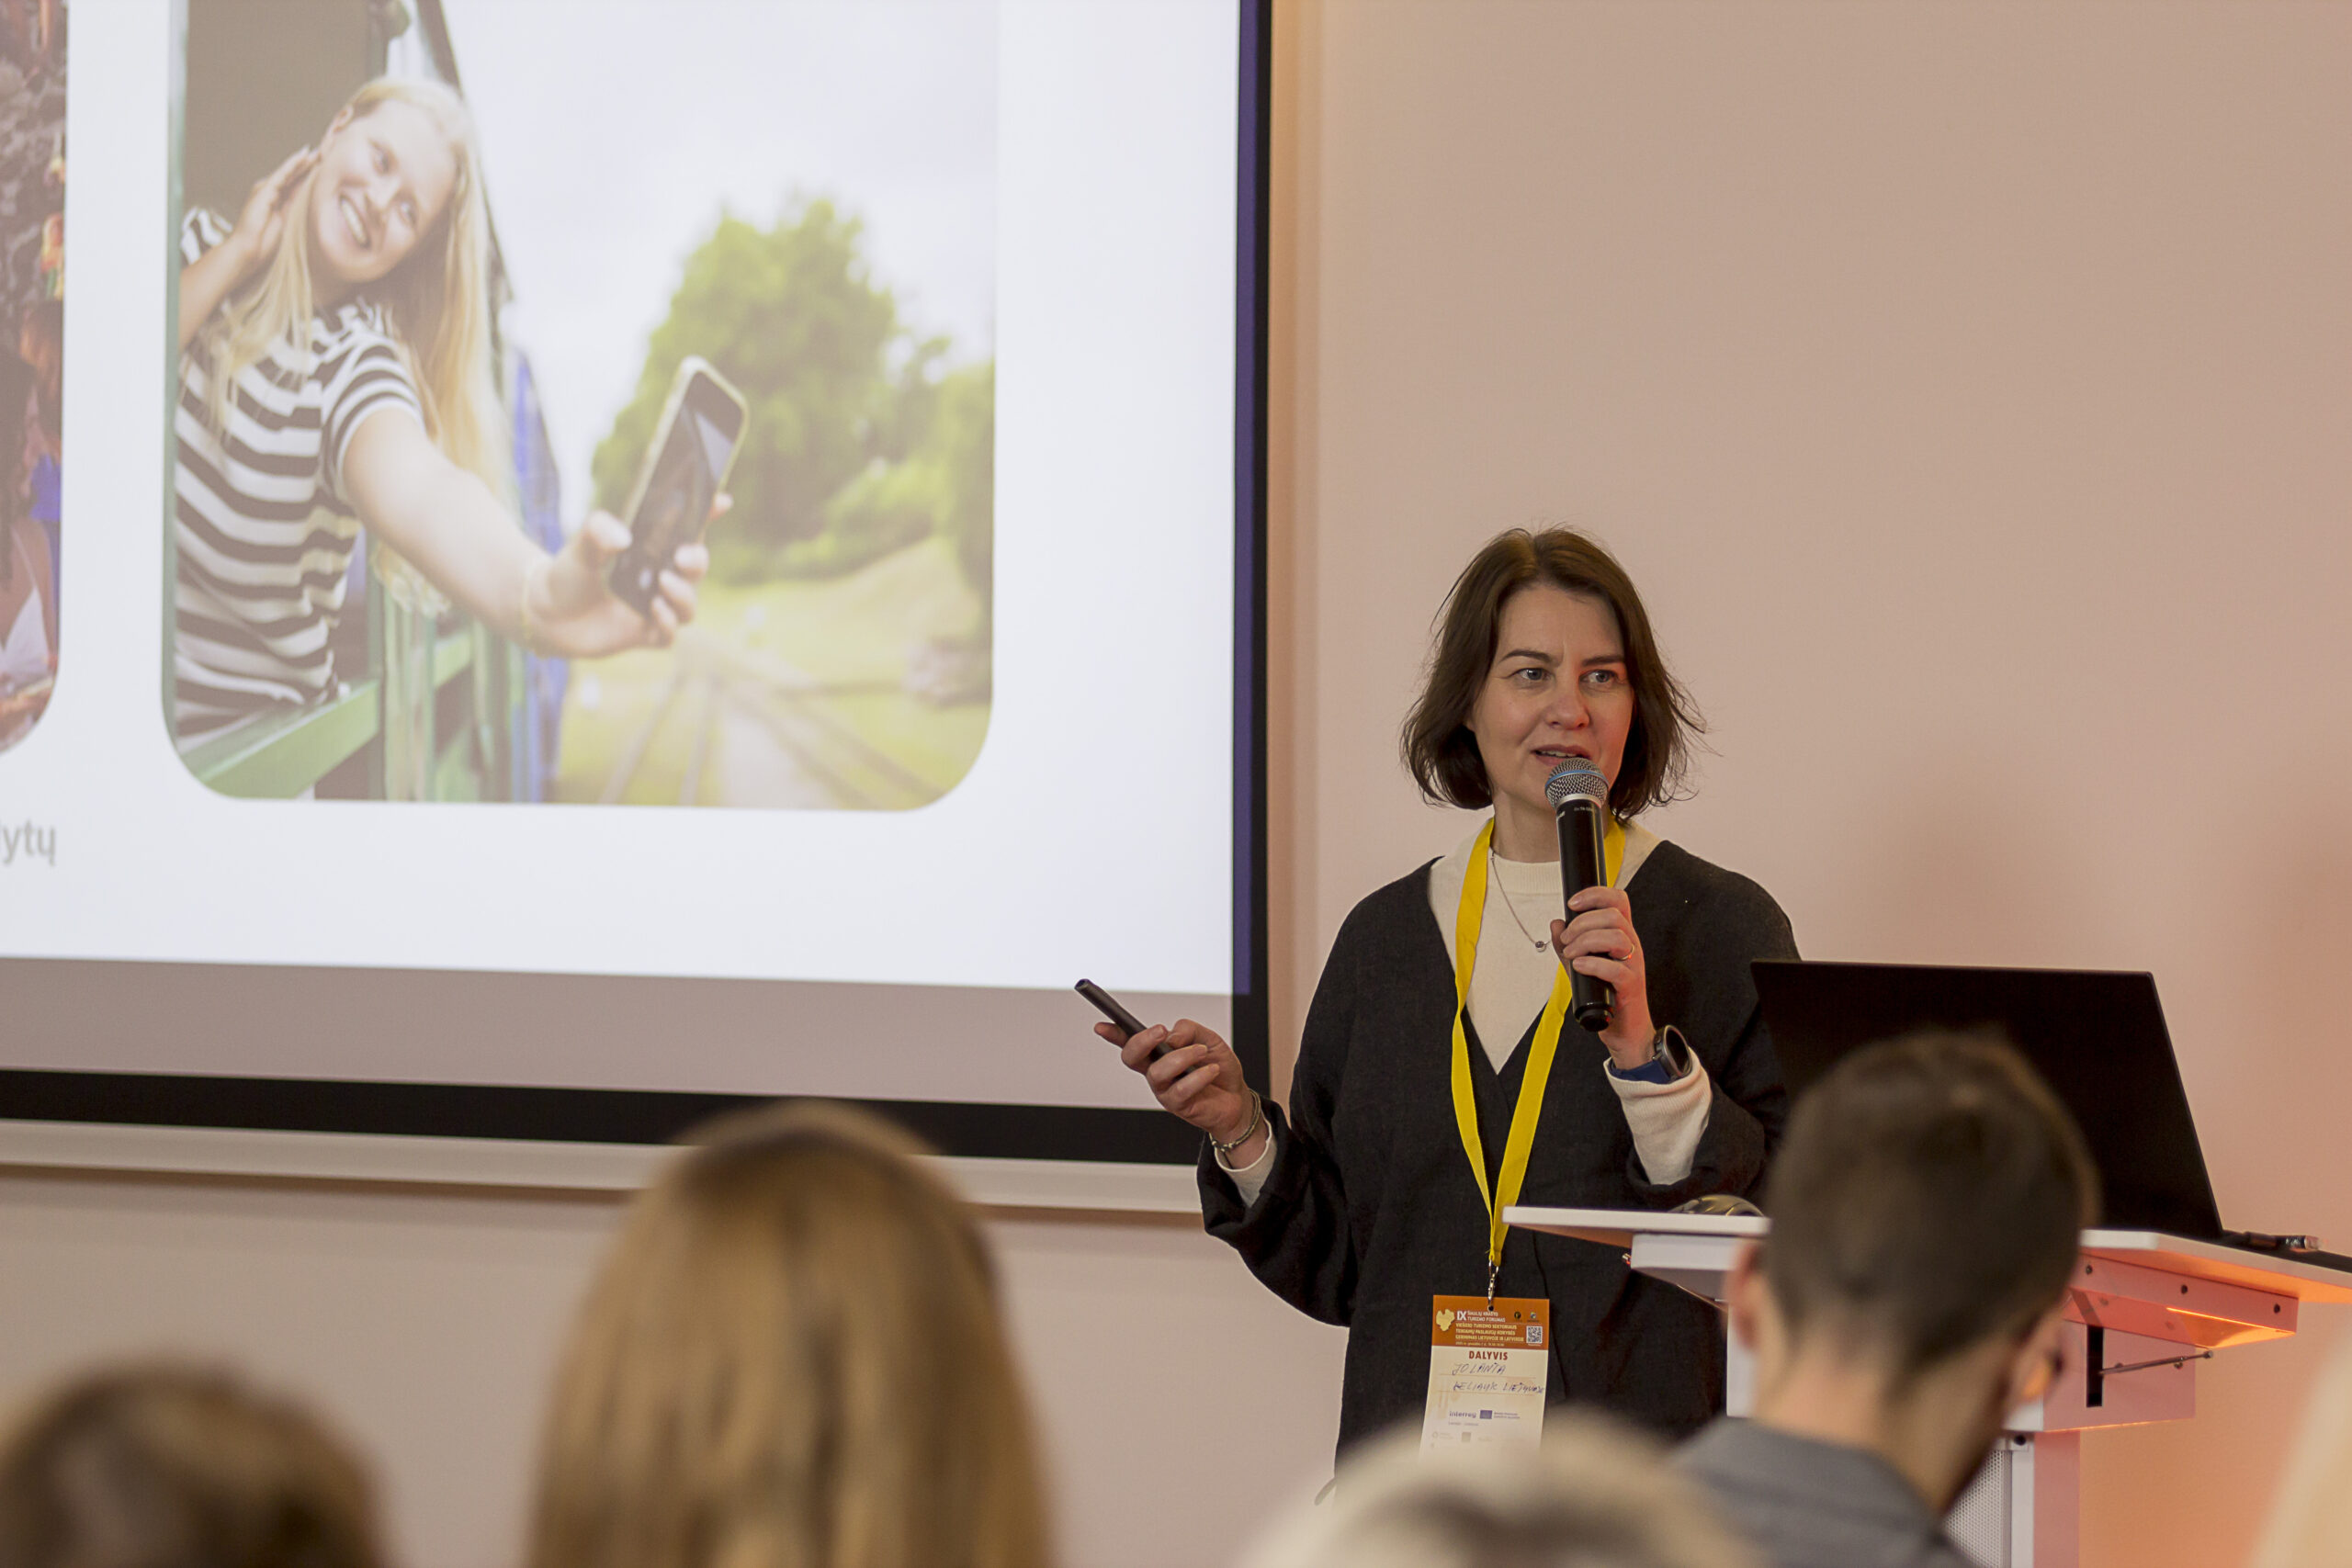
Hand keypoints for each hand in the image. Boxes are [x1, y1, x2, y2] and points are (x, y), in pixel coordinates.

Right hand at [225, 146, 317, 287]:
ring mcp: (266, 190)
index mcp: (278, 199)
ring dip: (302, 160)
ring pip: (288, 172)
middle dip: (308, 163)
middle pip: (293, 175)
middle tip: (324, 151)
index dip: (310, 173)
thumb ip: (297, 206)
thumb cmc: (266, 242)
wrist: (248, 250)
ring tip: (317, 150)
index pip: (297, 183)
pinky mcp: (263, 191)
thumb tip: (311, 195)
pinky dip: (292, 165)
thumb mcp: (289, 221)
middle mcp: (271, 191)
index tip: (326, 164)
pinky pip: (281, 175)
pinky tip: (302, 157)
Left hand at [528, 499, 721, 656]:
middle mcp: (658, 578)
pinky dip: (667, 623)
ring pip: (688, 605)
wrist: (544, 614)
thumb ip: (597, 530)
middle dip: (698, 561)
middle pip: (695, 569)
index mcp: (650, 550)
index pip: (686, 530)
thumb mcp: (580, 544)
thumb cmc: (566, 574)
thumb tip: (624, 537)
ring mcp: (653, 607)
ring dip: (683, 595)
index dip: (707, 515)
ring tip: (663, 584)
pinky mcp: (643, 634)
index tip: (722, 501)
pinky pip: (668, 634)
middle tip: (682, 556)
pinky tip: (654, 609)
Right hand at [1099, 1017, 1258, 1148]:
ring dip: (1182, 1057)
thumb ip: (1188, 1030)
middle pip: (1131, 1057)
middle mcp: (1156, 1071)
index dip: (1113, 1034)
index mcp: (1158, 1052)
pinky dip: (1198, 1076)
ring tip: (1201, 1052)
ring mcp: (1164, 1089)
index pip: (1130, 1041)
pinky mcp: (1178, 1105)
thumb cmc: (1218, 1067)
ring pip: (1157, 1072)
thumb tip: (1172, 1036)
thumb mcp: (1208, 1039)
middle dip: (1142, 1041)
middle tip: (1161, 1032)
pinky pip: (1181, 1089)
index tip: (1101, 1026)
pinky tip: (1211, 1071)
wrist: (1236, 1097)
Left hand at [1550, 884, 1654, 1066]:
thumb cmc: (1606, 994)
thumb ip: (1567, 945)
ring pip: (1616, 936)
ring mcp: (1633, 964)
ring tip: (1571, 955)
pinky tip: (1578, 966)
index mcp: (1622, 935)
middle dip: (1582, 923)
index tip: (1572, 904)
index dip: (1595, 894)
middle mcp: (1631, 945)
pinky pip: (1616, 968)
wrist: (1623, 1028)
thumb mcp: (1581, 964)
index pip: (1618, 900)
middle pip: (1613, 915)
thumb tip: (1555, 924)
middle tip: (1567, 940)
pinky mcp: (1631, 985)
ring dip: (1586, 941)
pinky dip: (1592, 963)